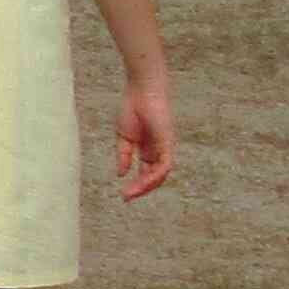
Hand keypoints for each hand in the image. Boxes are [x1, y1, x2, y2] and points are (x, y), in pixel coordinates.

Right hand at [114, 78, 175, 200]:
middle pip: (154, 177)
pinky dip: (153, 176)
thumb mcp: (124, 137)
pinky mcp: (167, 144)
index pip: (146, 173)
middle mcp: (158, 151)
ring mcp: (164, 148)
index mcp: (148, 149)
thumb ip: (124, 156)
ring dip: (145, 186)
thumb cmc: (133, 108)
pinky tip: (141, 182)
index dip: (137, 185)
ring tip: (130, 193)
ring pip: (159, 175)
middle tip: (126, 198)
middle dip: (141, 189)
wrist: (141, 91)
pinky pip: (164, 166)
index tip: (124, 194)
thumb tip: (121, 174)